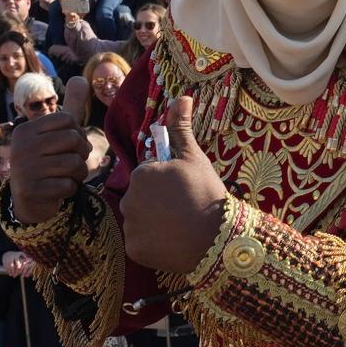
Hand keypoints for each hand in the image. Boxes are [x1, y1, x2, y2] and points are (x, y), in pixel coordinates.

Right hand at [2, 250, 34, 277]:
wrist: (7, 253)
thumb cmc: (16, 255)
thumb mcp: (21, 254)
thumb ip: (25, 257)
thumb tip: (31, 260)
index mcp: (16, 255)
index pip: (17, 262)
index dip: (18, 268)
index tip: (19, 272)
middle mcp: (11, 256)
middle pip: (11, 265)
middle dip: (13, 271)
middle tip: (15, 275)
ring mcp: (6, 259)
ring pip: (7, 266)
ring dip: (10, 271)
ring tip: (11, 275)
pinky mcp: (3, 261)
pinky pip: (5, 266)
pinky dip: (7, 270)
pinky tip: (9, 273)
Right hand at [7, 111, 88, 225]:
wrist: (27, 202)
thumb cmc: (43, 168)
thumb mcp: (47, 144)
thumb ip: (63, 130)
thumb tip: (82, 120)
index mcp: (25, 131)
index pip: (65, 118)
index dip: (79, 132)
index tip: (76, 145)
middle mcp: (22, 147)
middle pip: (73, 138)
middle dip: (83, 152)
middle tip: (78, 161)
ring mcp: (25, 170)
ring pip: (74, 163)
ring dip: (80, 172)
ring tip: (73, 176)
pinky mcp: (31, 191)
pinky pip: (68, 185)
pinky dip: (71, 188)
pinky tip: (61, 189)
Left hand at [120, 96, 228, 274]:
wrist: (216, 238)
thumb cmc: (207, 193)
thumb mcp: (195, 158)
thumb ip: (181, 128)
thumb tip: (182, 97)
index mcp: (142, 173)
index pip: (149, 176)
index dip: (167, 183)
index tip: (184, 191)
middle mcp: (128, 198)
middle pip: (140, 198)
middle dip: (156, 202)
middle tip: (182, 208)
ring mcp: (130, 226)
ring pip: (139, 220)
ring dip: (153, 223)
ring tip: (179, 226)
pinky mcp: (133, 249)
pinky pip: (139, 243)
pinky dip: (152, 244)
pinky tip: (172, 242)